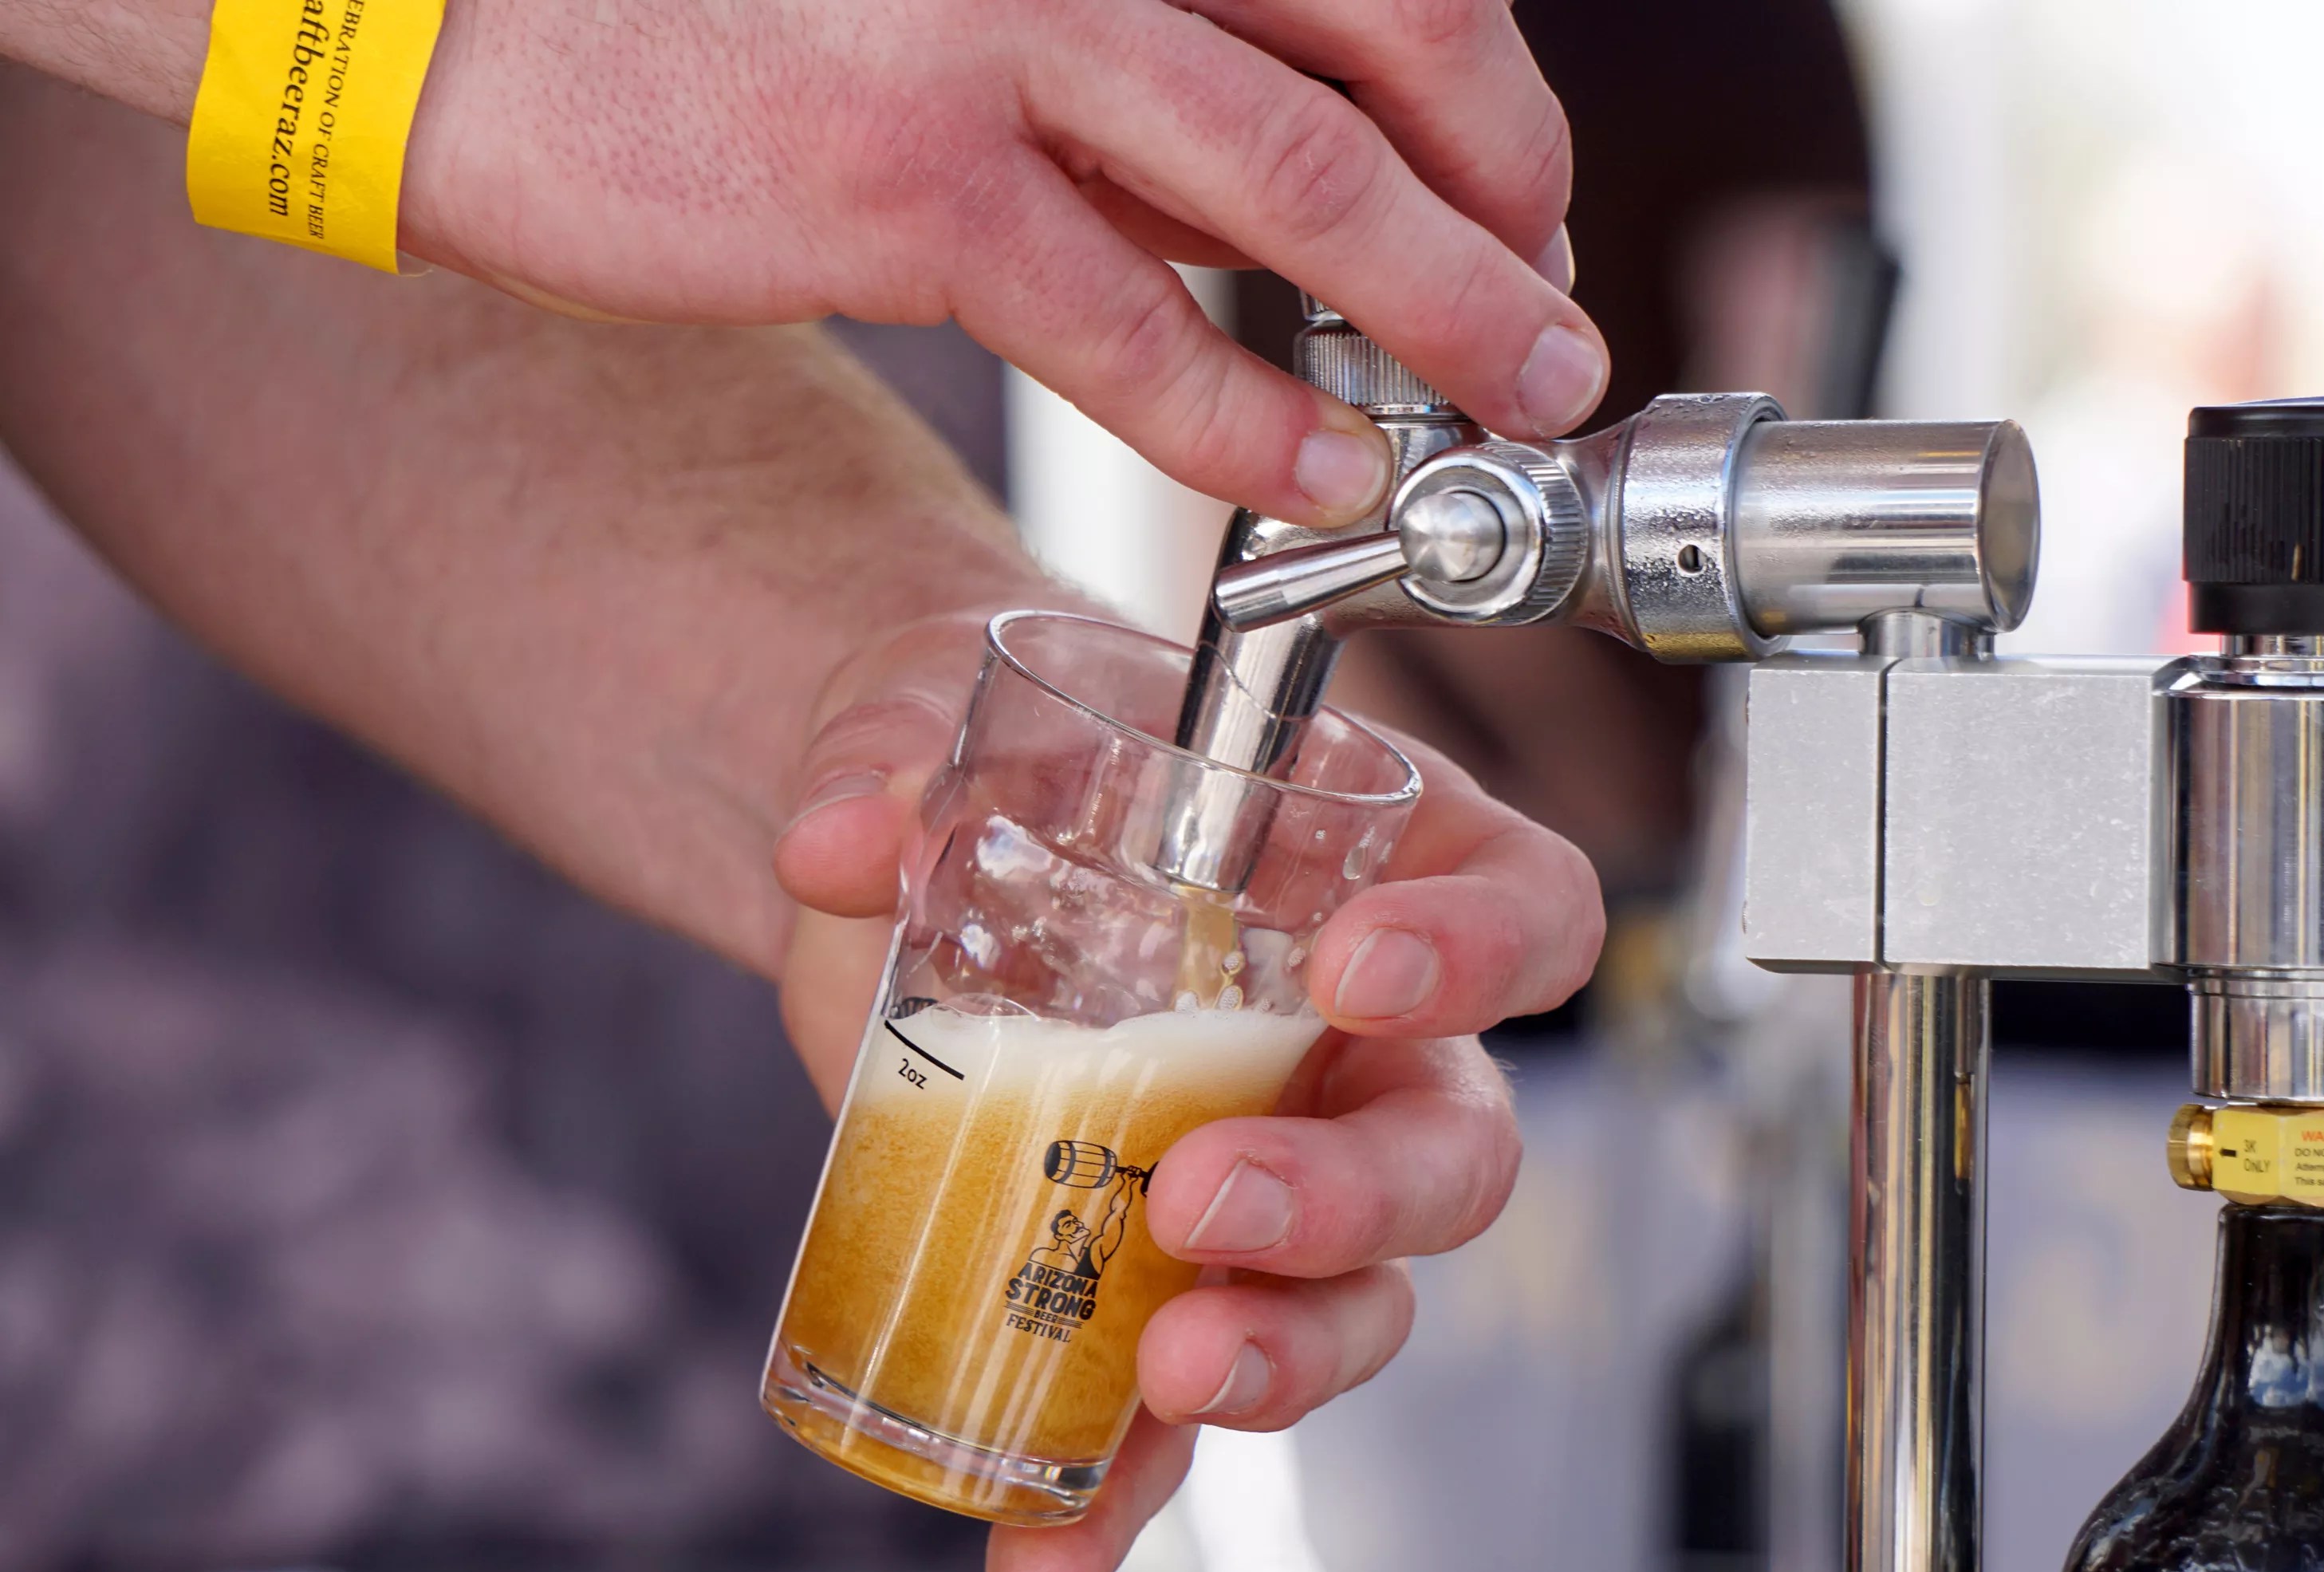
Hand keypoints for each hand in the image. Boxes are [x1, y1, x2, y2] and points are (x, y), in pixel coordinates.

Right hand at [395, 0, 1604, 527]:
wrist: (474, 35)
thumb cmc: (737, 34)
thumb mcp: (970, 20)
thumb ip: (1131, 89)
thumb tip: (1286, 216)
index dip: (1491, 102)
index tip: (1527, 212)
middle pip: (1393, 48)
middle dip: (1509, 198)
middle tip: (1554, 321)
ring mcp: (998, 35)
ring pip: (1302, 178)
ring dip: (1441, 308)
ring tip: (1507, 405)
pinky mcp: (910, 181)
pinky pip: (1139, 323)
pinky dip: (1254, 416)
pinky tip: (1323, 479)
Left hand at [773, 608, 1603, 1571]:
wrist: (905, 877)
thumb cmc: (1006, 770)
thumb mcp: (950, 716)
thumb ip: (900, 754)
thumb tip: (840, 834)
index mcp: (1376, 872)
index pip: (1528, 913)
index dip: (1481, 952)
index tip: (1360, 969)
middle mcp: (1362, 1051)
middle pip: (1454, 1152)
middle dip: (1353, 1197)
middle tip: (1210, 1197)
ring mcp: (1281, 1184)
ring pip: (1357, 1305)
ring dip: (1280, 1360)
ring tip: (1169, 1379)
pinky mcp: (1164, 1289)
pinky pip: (1177, 1412)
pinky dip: (1117, 1493)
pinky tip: (1043, 1552)